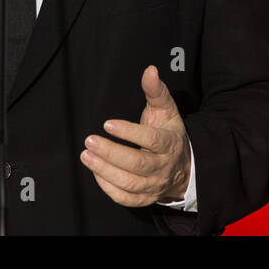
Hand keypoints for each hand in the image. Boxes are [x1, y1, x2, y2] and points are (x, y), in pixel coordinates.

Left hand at [80, 65, 190, 206]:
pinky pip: (125, 198)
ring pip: (129, 183)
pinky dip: (108, 187)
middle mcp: (163, 167)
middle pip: (137, 164)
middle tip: (89, 140)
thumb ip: (156, 91)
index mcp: (170, 143)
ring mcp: (154, 185)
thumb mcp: (166, 110)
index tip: (107, 124)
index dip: (129, 133)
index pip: (151, 140)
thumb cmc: (169, 133)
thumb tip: (150, 70)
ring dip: (105, 170)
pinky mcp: (144, 198)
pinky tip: (96, 171)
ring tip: (86, 155)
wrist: (183, 167)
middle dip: (111, 153)